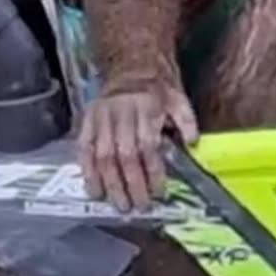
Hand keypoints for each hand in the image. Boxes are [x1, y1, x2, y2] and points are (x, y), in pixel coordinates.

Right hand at [77, 78, 198, 211]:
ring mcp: (100, 118)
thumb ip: (187, 122)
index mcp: (146, 108)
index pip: (148, 147)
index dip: (153, 172)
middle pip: (124, 155)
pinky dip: (87, 171)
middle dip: (132, 184)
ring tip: (118, 205)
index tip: (159, 193)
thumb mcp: (179, 100)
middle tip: (138, 207)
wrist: (132, 68)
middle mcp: (120, 113)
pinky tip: (94, 189)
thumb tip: (192, 143)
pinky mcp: (86, 120)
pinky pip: (84, 148)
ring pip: (102, 155)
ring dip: (109, 183)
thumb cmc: (159, 91)